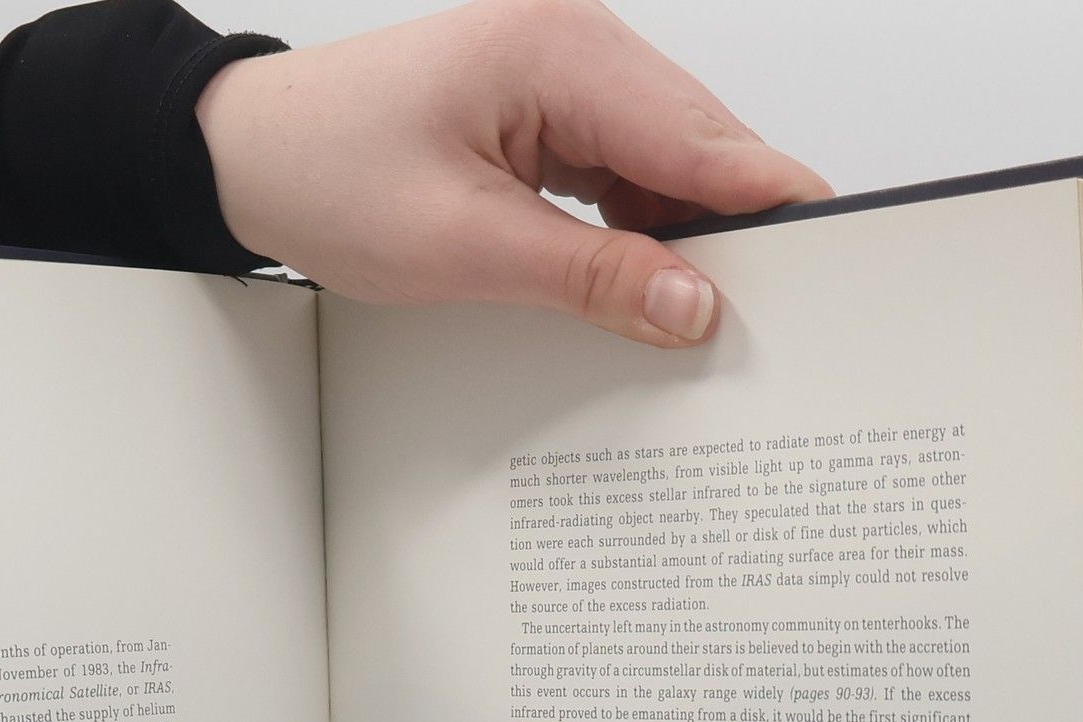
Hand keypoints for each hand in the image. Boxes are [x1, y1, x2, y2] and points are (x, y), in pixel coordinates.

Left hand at [197, 0, 829, 345]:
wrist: (245, 156)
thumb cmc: (324, 174)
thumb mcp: (462, 246)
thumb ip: (589, 277)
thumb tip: (692, 304)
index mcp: (560, 51)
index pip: (702, 137)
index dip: (772, 204)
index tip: (837, 259)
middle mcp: (575, 44)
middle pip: (697, 147)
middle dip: (735, 229)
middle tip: (775, 315)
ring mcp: (562, 73)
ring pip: (664, 163)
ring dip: (681, 236)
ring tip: (705, 315)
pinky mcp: (543, 109)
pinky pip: (620, 170)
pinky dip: (636, 228)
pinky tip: (642, 283)